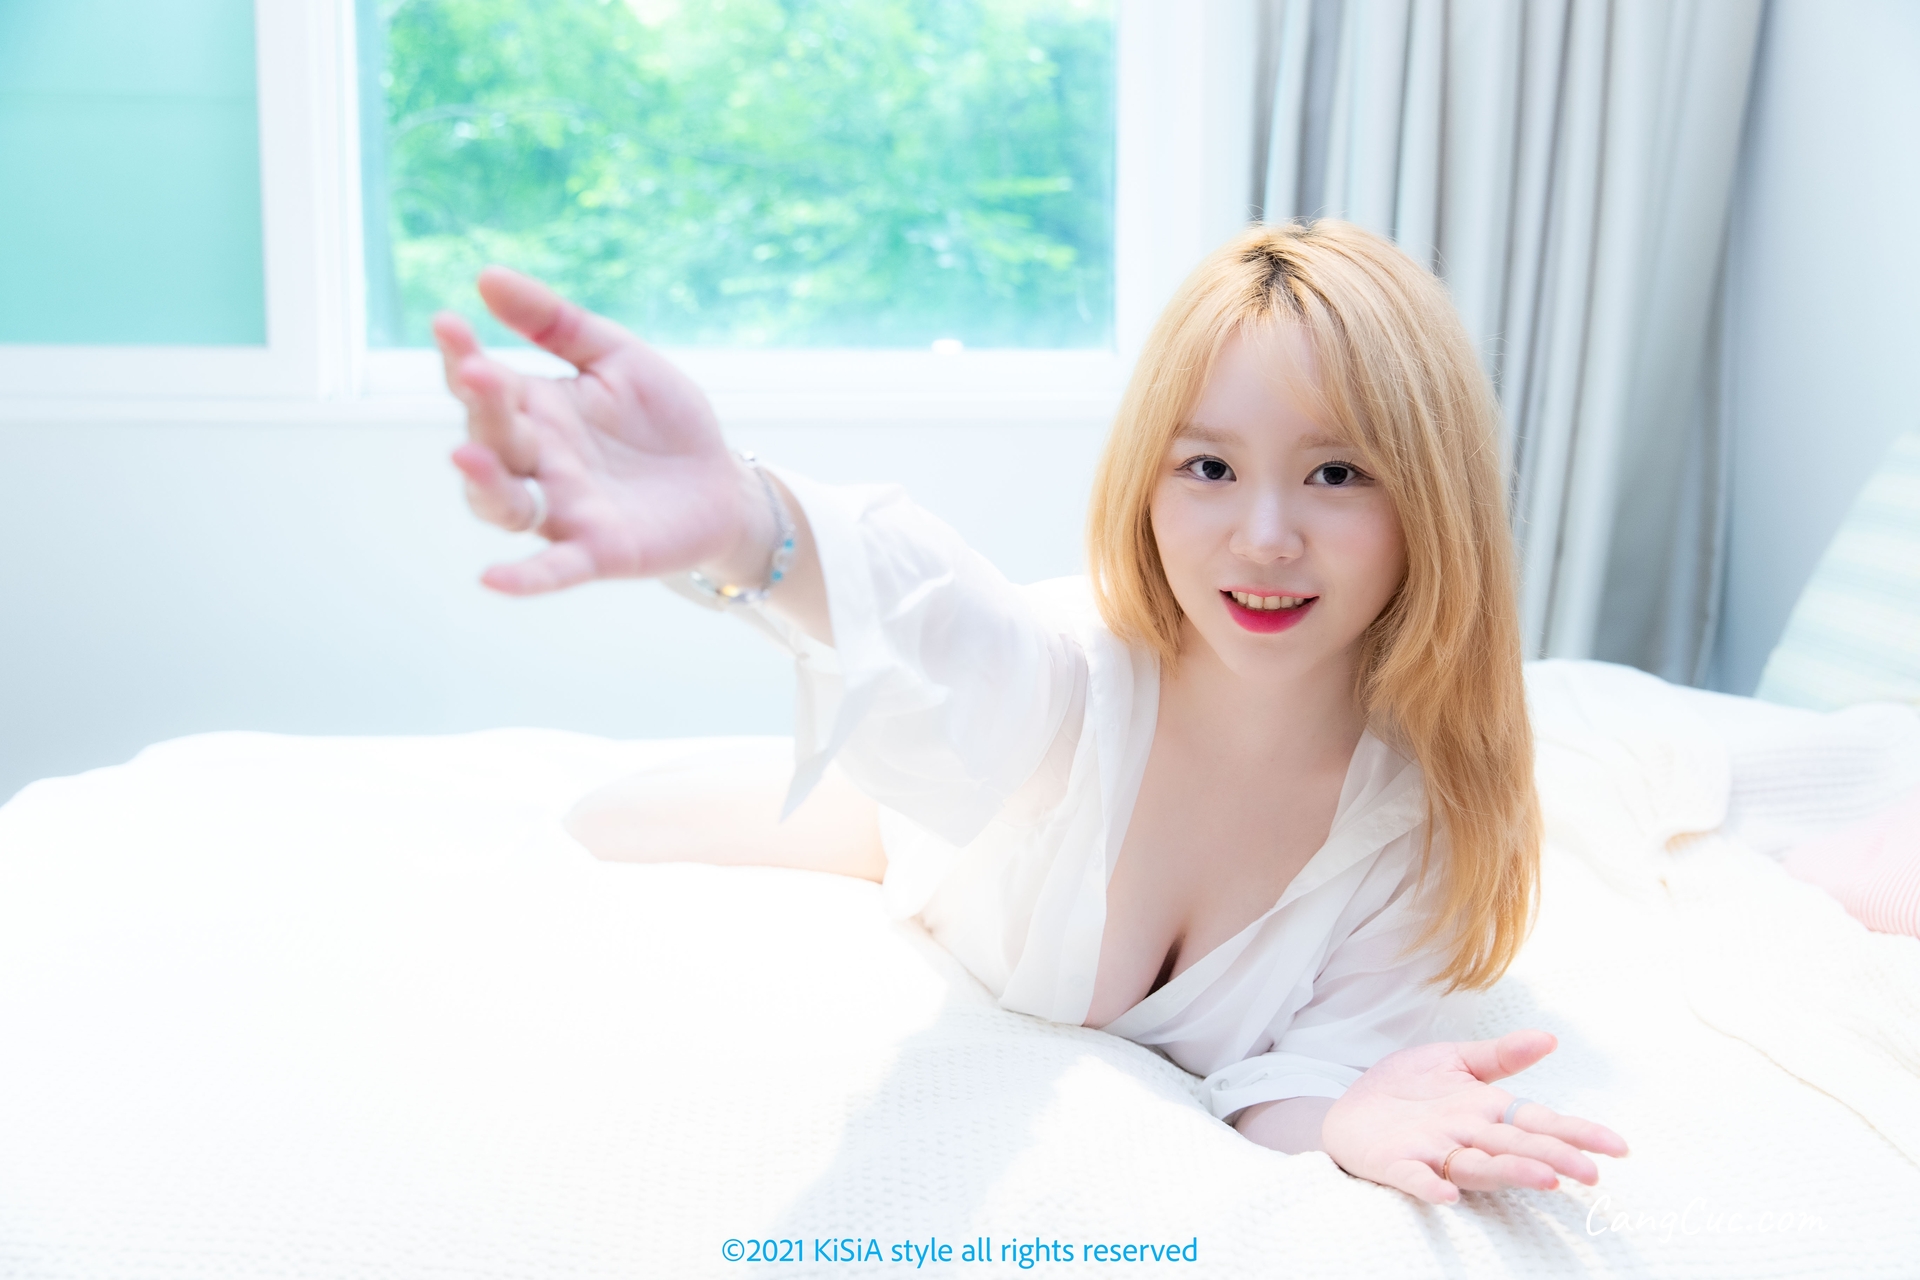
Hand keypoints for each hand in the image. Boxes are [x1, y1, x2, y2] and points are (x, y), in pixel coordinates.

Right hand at [432, 267, 760, 594]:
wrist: (721, 482)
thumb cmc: (663, 419)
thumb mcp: (617, 357)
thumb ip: (556, 322)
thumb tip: (485, 276)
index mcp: (536, 410)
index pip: (483, 383)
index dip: (460, 355)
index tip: (447, 322)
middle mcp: (537, 462)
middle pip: (493, 438)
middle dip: (482, 408)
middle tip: (478, 373)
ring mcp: (563, 508)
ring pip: (505, 504)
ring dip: (483, 484)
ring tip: (466, 456)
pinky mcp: (598, 550)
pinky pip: (553, 567)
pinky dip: (524, 576)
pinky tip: (493, 579)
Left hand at [1321, 1029, 1628, 1204]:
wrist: (1348, 1106)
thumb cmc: (1409, 1089)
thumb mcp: (1454, 1061)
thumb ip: (1500, 1055)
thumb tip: (1550, 1038)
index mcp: (1486, 1112)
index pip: (1539, 1122)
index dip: (1576, 1134)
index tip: (1617, 1147)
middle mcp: (1467, 1137)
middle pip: (1517, 1149)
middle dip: (1553, 1159)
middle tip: (1590, 1174)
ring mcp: (1433, 1153)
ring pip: (1479, 1166)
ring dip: (1510, 1174)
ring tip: (1544, 1179)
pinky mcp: (1395, 1164)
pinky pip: (1415, 1178)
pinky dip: (1431, 1186)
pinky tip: (1447, 1194)